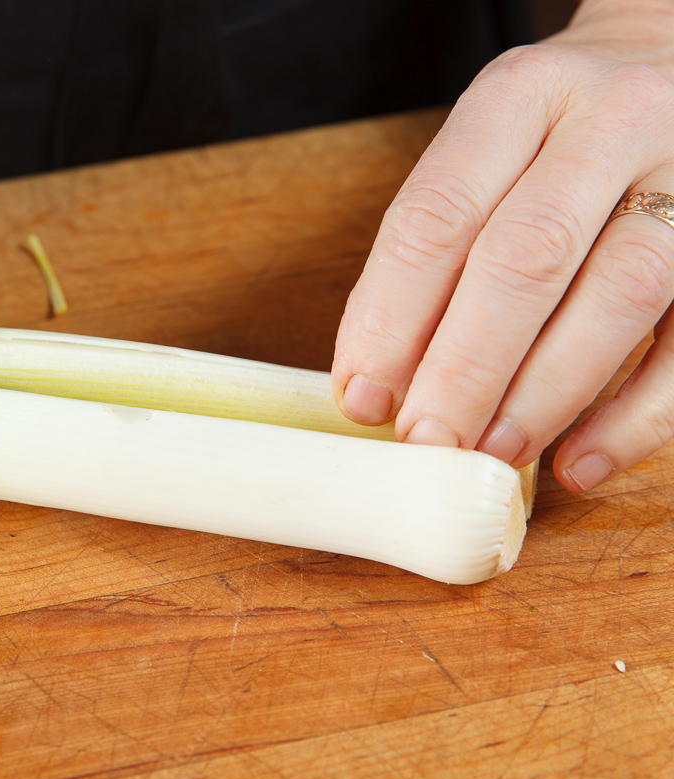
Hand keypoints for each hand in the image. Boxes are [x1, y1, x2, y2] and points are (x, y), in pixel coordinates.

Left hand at [331, 0, 673, 492]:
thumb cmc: (563, 128)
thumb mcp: (492, 145)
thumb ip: (443, 240)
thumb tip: (383, 379)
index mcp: (520, 96)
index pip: (438, 216)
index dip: (390, 316)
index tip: (363, 397)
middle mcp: (612, 121)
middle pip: (525, 257)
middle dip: (464, 366)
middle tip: (424, 440)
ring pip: (620, 293)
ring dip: (545, 392)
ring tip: (491, 452)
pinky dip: (636, 415)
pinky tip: (579, 461)